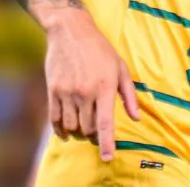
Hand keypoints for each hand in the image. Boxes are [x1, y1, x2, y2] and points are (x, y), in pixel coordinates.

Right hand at [44, 10, 139, 160]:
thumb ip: (128, 94)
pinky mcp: (53, 90)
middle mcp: (85, 93)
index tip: (108, 157)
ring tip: (83, 125)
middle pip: (88, 128)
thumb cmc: (100, 49)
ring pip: (71, 126)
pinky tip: (65, 131)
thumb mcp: (121, 67)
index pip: (105, 123)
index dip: (107, 143)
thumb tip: (136, 117)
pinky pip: (54, 119)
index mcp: (104, 87)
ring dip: (78, 131)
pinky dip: (60, 129)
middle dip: (93, 134)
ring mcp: (67, 92)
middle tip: (97, 130)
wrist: (70, 32)